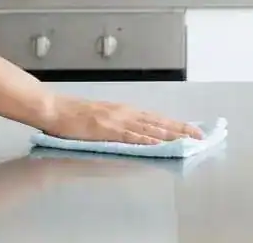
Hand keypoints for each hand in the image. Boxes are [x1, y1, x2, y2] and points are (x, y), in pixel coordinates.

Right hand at [41, 96, 203, 144]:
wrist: (52, 108)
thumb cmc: (70, 114)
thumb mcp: (98, 116)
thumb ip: (115, 123)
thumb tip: (132, 132)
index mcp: (122, 110)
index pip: (154, 118)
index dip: (174, 124)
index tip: (191, 129)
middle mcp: (123, 112)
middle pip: (158, 122)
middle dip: (180, 129)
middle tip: (200, 135)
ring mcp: (116, 121)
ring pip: (149, 129)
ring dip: (170, 135)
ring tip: (188, 141)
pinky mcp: (107, 130)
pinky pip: (131, 136)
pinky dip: (148, 140)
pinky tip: (160, 145)